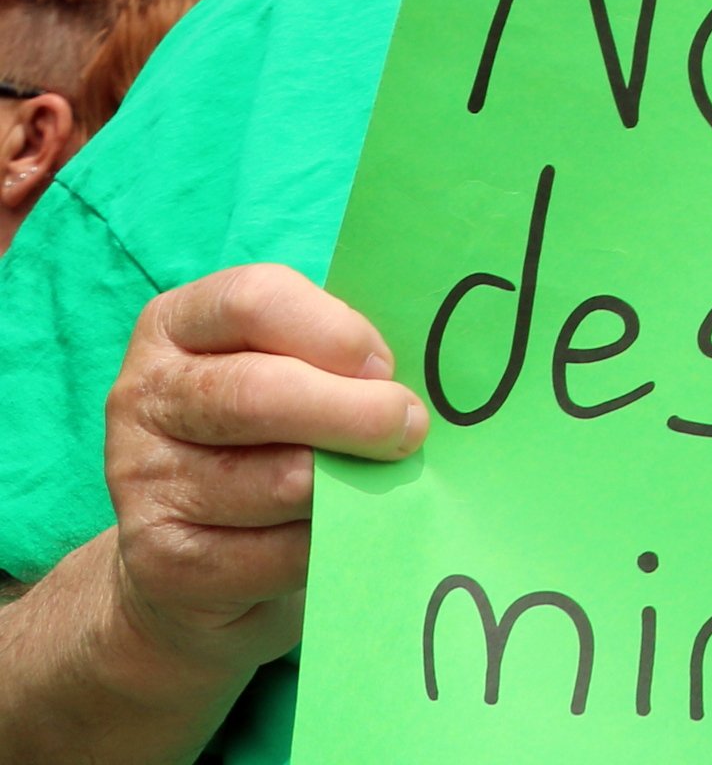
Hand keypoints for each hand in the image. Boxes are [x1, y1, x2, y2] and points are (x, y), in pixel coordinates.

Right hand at [98, 267, 422, 686]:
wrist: (186, 560)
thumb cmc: (264, 437)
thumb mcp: (288, 372)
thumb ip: (333, 358)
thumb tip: (418, 376)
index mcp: (176, 327)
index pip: (254, 300)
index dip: (336, 331)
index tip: (386, 365)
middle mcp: (145, 398)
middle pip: (260, 392)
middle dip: (355, 412)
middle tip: (411, 428)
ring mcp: (143, 482)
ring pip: (277, 479)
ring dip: (348, 484)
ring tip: (378, 481)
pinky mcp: (161, 561)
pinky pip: (274, 552)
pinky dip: (328, 543)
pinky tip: (343, 533)